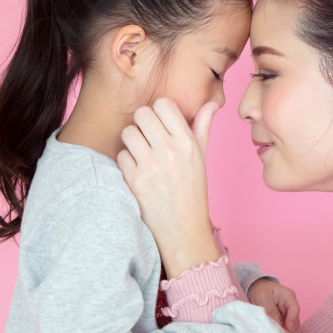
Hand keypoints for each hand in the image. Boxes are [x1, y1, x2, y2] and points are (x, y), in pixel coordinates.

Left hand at [117, 98, 219, 276]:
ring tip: (140, 154)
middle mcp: (171, 151)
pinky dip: (126, 163)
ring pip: (128, 132)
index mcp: (188, 142)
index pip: (163, 104)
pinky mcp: (135, 181)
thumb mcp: (201, 157)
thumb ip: (203, 127)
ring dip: (131, 142)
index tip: (160, 124)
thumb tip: (212, 103)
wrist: (183, 228)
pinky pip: (121, 156)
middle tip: (147, 137)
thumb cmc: (192, 190)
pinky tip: (137, 172)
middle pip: (142, 113)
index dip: (158, 111)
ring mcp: (152, 166)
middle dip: (142, 124)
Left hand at [248, 278, 300, 332]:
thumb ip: (270, 309)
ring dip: (283, 330)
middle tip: (276, 332)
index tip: (286, 329)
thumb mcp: (262, 297)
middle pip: (295, 320)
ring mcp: (288, 312)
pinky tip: (272, 330)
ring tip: (272, 331)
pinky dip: (280, 330)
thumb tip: (276, 322)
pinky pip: (285, 327)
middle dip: (287, 328)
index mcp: (289, 296)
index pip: (294, 310)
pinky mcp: (283, 318)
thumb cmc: (260, 289)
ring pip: (291, 325)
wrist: (257, 287)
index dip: (291, 321)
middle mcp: (291, 305)